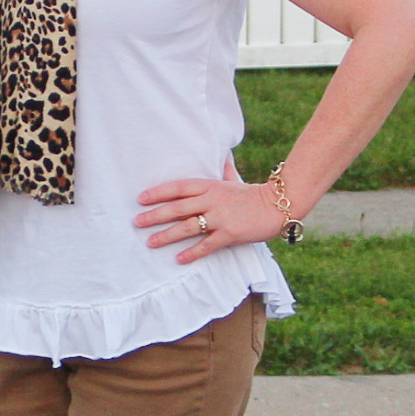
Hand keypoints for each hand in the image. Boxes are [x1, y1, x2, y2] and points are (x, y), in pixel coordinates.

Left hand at [135, 160, 284, 264]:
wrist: (278, 205)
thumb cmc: (252, 194)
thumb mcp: (234, 179)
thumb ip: (224, 170)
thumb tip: (223, 156)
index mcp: (210, 185)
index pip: (179, 187)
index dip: (159, 192)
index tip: (141, 198)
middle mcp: (212, 200)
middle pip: (178, 207)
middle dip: (155, 215)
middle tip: (136, 222)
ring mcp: (220, 217)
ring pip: (188, 226)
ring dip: (167, 235)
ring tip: (151, 242)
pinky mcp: (230, 233)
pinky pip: (207, 245)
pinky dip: (193, 252)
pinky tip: (179, 259)